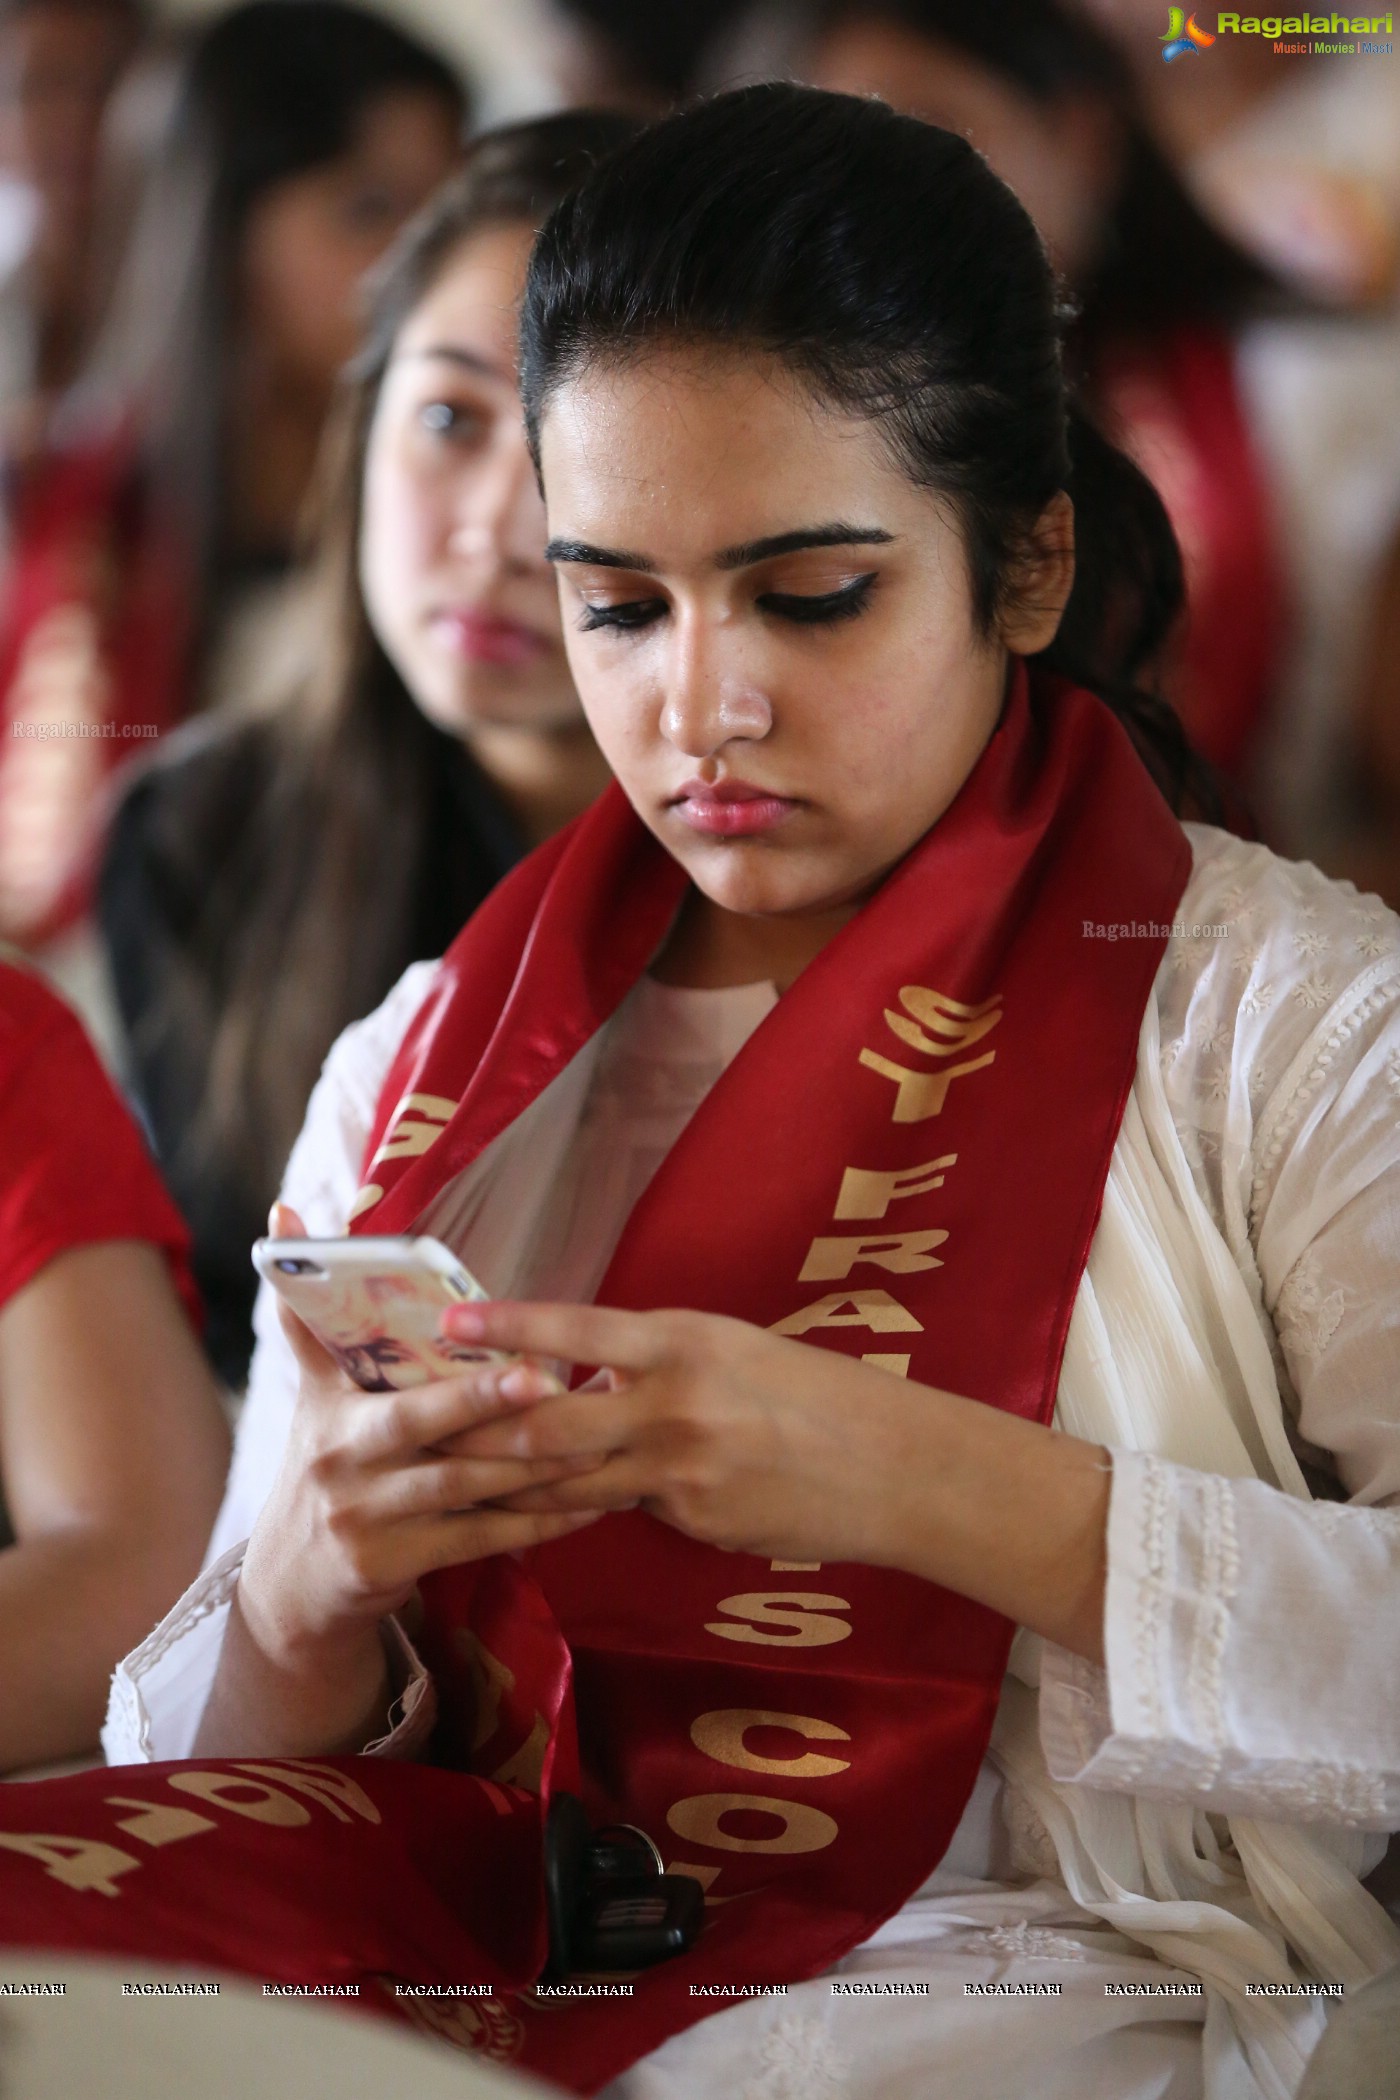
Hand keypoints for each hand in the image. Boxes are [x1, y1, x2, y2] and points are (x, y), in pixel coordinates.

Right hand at [238, 1211, 605, 1670]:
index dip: (443, 1363)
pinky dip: (533, 1525)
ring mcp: (368, 1518)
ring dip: (531, 1467)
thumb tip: (284, 1214)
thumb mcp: (311, 1396)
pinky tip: (586, 1509)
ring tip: (596, 1445)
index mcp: (333, 1410)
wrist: (289, 1587)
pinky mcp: (393, 1566)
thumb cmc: (321, 1468)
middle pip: (424, 1426)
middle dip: (487, 1403)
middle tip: (552, 1383)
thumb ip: (308, 1317)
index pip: (383, 1370)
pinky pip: (476, 1539)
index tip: (511, 1347)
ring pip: (462, 1485)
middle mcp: (344, 1462)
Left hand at [437, 1299, 915, 1566]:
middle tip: (418, 1428)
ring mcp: (678, 1469)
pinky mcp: (691, 1520)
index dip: (505, 1327)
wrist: (889, 1465)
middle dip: (478, 1430)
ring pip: (568, 1482)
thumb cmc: (813, 1392)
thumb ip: (658, 1362)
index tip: (447, 1319)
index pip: (574, 1329)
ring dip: (509, 1485)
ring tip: (451, 1482)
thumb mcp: (732, 1349)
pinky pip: (622, 1511)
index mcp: (680, 1340)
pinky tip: (544, 1517)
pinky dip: (583, 1509)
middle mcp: (670, 1402)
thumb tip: (595, 1379)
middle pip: (548, 1423)